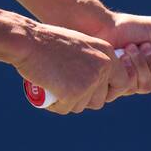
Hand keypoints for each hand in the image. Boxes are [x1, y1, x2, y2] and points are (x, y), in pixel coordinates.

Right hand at [13, 22, 133, 114]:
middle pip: (100, 99)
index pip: (123, 82)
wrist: (28, 41)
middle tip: (65, 90)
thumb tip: (98, 81)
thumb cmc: (47, 41)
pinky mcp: (73, 93)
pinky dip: (55, 105)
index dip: (109, 91)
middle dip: (83, 100)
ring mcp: (89, 81)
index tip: (93, 92)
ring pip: (82, 106)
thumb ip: (92, 60)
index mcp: (107, 53)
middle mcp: (103, 67)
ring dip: (68, 102)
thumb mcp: (78, 45)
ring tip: (53, 87)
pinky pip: (66, 108)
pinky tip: (46, 92)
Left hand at [88, 12, 150, 97]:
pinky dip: (128, 69)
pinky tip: (120, 57)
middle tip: (142, 45)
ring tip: (128, 48)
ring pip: (146, 87)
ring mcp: (131, 82)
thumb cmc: (129, 26)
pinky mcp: (117, 86)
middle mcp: (146, 77)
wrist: (102, 26)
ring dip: (139, 63)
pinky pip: (131, 88)